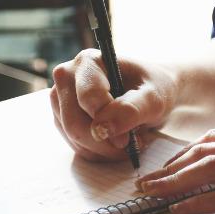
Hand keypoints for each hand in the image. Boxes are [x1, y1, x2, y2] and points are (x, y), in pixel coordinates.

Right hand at [49, 49, 176, 160]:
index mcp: (88, 62)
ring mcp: (60, 98)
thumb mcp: (154, 98)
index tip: (128, 138)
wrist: (150, 93)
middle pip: (74, 123)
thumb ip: (131, 110)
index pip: (88, 98)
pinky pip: (75, 145)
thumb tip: (102, 128)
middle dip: (104, 142)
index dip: (108, 122)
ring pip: (73, 137)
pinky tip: (115, 143)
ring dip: (103, 149)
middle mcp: (67, 76)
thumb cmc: (153, 89)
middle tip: (131, 144)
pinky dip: (98, 152)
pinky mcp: (62, 118)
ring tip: (127, 140)